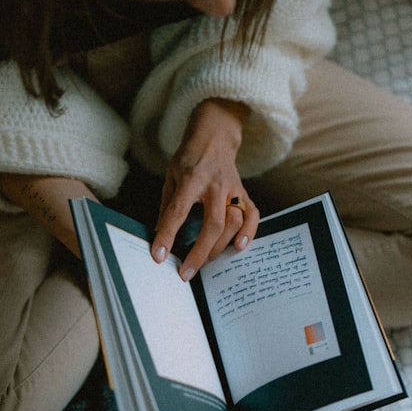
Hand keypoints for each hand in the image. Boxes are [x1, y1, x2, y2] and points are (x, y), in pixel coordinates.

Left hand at [151, 98, 259, 279]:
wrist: (215, 137)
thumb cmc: (189, 158)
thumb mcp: (170, 176)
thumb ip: (167, 206)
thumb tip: (161, 235)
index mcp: (191, 179)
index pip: (178, 211)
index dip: (168, 235)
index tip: (159, 256)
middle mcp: (215, 185)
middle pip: (213, 224)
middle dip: (199, 252)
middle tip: (187, 273)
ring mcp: (233, 189)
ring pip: (233, 223)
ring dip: (219, 247)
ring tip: (205, 262)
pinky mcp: (244, 192)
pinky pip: (252, 215)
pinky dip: (249, 233)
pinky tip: (239, 248)